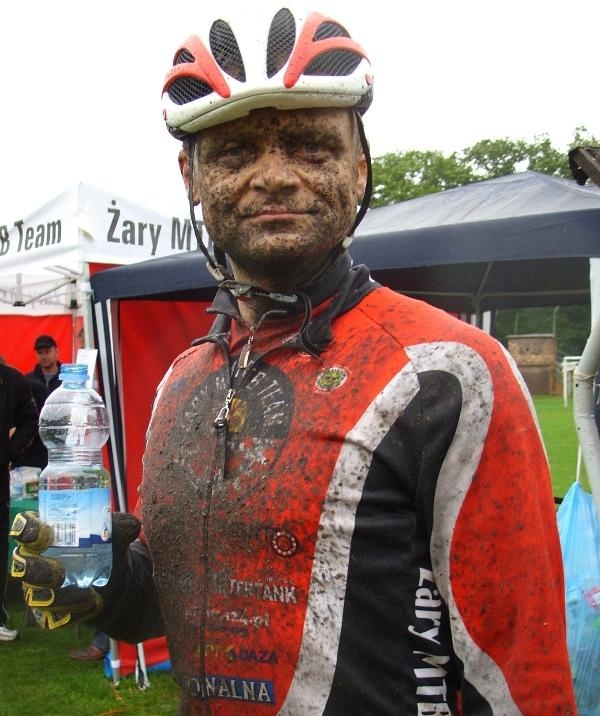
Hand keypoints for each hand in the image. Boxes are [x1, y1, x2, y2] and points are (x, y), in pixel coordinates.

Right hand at [10, 511, 140, 628]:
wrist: (114, 582)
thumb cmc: (106, 550)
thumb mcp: (116, 535)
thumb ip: (122, 527)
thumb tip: (131, 526)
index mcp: (45, 537)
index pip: (24, 529)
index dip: (26, 530)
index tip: (42, 533)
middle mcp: (35, 563)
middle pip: (22, 568)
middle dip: (37, 570)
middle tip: (59, 571)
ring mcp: (39, 590)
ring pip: (37, 597)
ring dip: (60, 597)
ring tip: (88, 593)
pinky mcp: (49, 613)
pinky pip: (53, 618)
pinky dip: (74, 613)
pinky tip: (92, 604)